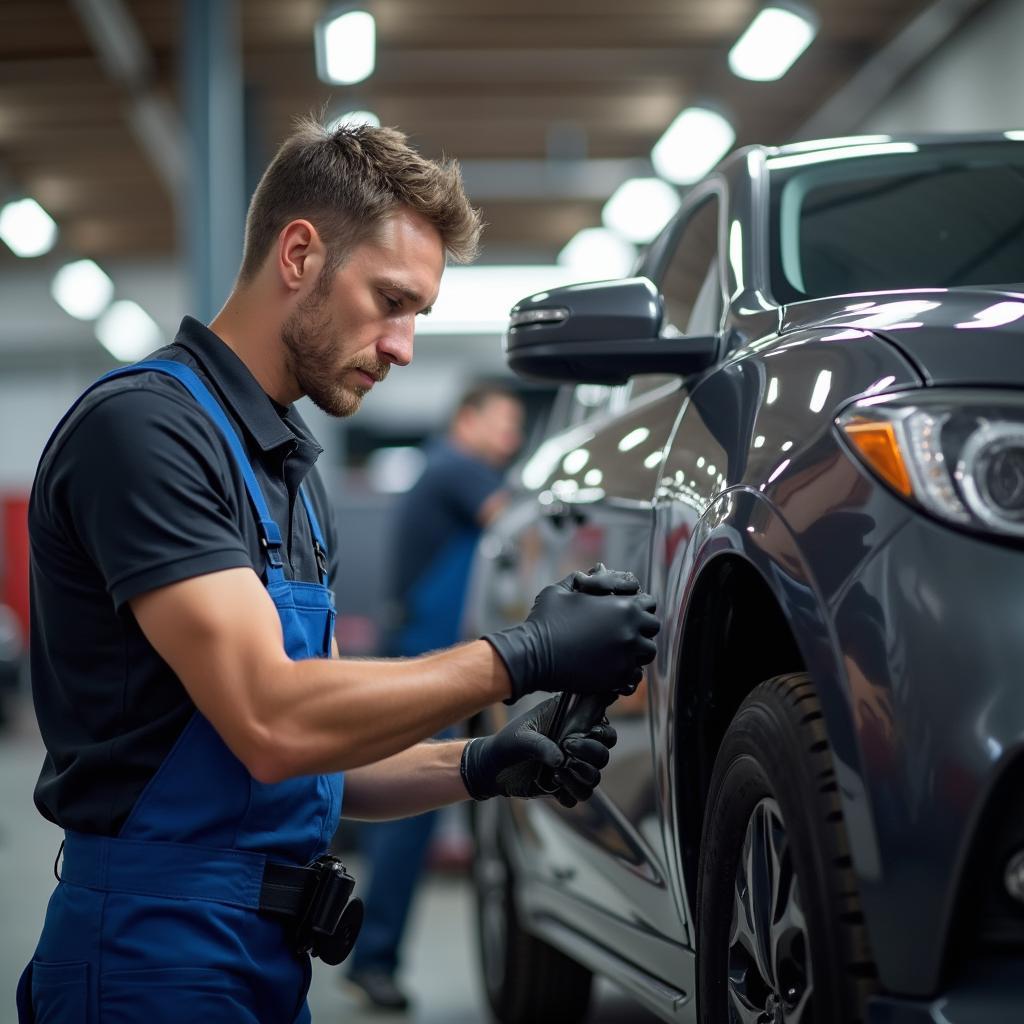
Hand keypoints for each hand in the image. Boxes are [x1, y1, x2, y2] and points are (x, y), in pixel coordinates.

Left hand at [460, 696, 616, 807]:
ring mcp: (571, 768)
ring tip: (556, 770)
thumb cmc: (506, 743)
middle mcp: (576, 747)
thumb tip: (560, 759)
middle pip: (603, 755)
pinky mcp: (562, 788)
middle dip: (590, 754)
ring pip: (593, 778)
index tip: (587, 733)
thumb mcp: (520, 736)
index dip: (603, 733)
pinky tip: (551, 785)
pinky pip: (578, 796)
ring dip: (579, 776)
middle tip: (568, 749)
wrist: (491, 768)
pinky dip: (568, 793)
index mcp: (571, 726)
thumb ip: (541, 743)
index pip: (603, 730)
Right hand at [482, 566, 659, 702]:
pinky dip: (627, 672)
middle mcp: (630, 631)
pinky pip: (635, 676)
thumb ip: (583, 579)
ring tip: (619, 650)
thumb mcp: (561, 590)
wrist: (534, 654)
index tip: (625, 611)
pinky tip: (613, 667)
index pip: (649, 603)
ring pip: (646, 653)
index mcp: (623, 607)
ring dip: (636, 650)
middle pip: (652, 628)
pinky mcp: (617, 678)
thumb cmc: (546, 620)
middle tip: (623, 631)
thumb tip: (595, 571)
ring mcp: (626, 657)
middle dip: (640, 628)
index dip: (637, 605)